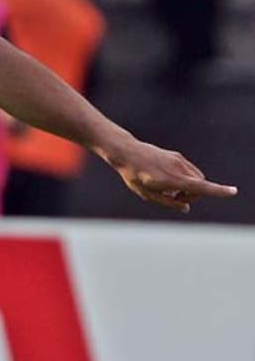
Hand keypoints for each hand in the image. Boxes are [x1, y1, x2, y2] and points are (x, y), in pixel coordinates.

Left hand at [107, 138, 236, 212]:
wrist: (126, 152)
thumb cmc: (134, 175)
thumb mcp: (147, 194)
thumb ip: (168, 202)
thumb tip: (186, 207)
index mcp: (171, 179)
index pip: (199, 186)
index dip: (217, 191)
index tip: (233, 192)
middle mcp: (178, 168)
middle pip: (200, 185)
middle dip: (193, 195)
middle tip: (174, 198)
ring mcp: (178, 160)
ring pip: (196, 177)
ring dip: (190, 187)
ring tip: (169, 190)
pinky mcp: (176, 156)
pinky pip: (189, 170)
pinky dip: (186, 179)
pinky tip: (169, 181)